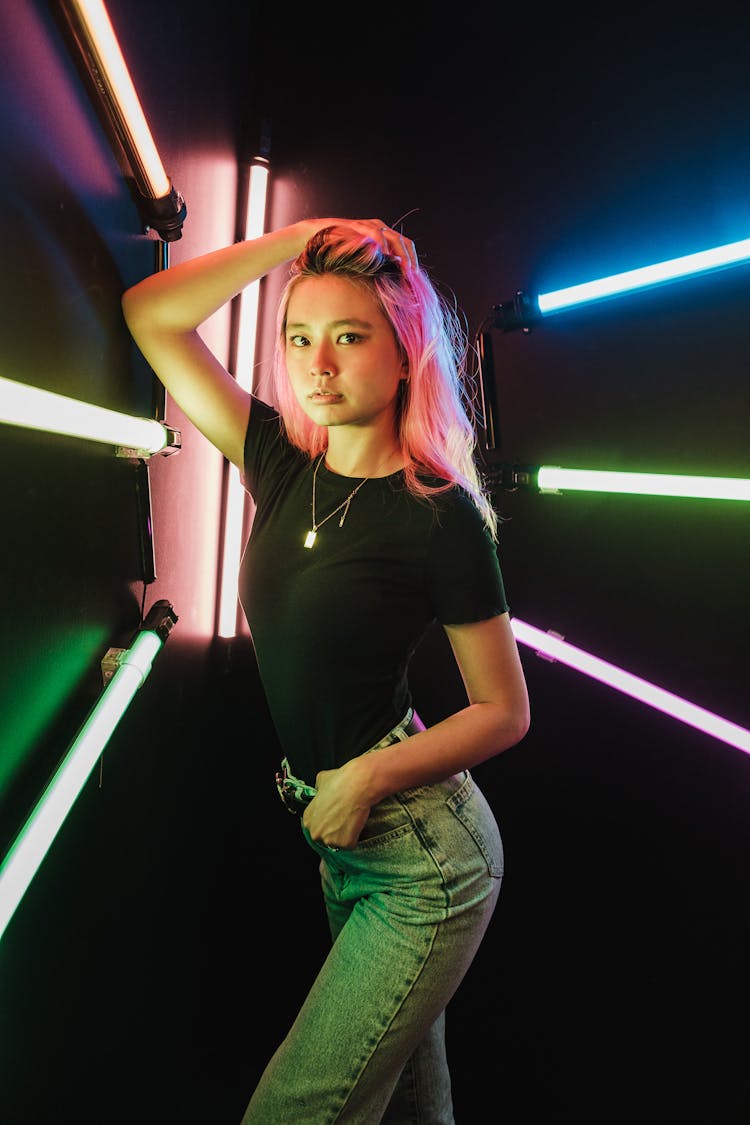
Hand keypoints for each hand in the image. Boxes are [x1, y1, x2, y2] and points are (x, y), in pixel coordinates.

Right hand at [300, 217, 418, 270]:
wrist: (318, 236)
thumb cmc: (338, 251)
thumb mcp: (361, 261)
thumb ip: (374, 267)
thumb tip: (387, 286)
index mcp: (384, 237)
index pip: (406, 247)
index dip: (413, 261)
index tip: (415, 278)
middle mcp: (381, 229)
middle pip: (405, 242)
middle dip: (411, 260)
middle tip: (413, 276)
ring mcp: (371, 226)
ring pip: (394, 238)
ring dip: (402, 254)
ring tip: (405, 269)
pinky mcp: (360, 225)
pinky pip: (375, 233)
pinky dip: (382, 243)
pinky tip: (386, 255)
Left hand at [302, 762, 371, 850]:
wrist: (357, 786)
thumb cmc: (340, 781)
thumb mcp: (322, 779)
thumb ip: (318, 788)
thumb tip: (320, 788)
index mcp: (307, 819)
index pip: (315, 826)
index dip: (326, 821)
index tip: (334, 816)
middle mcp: (315, 832)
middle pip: (324, 838)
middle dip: (333, 831)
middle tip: (344, 817)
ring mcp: (329, 840)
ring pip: (337, 842)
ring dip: (345, 834)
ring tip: (352, 819)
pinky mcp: (344, 844)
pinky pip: (350, 844)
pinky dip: (355, 837)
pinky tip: (357, 823)